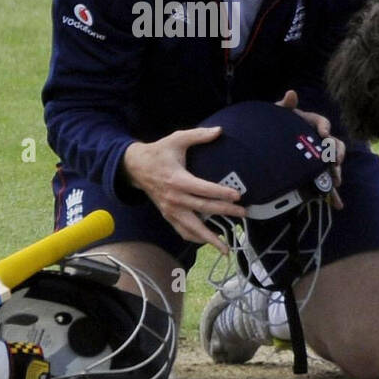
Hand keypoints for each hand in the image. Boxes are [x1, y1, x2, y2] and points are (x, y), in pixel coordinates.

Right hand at [123, 128, 245, 251]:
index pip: (203, 189)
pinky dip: (195, 238)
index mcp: (177, 180)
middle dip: (224, 212)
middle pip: (203, 208)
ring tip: (226, 247)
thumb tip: (219, 130)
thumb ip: (198, 135)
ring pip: (191, 227)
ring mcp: (170, 209)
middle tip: (243, 214)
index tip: (237, 196)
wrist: (134, 167)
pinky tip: (209, 242)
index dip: (220, 193)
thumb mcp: (176, 139)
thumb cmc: (159, 152)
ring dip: (209, 238)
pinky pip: (182, 231)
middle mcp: (174, 198)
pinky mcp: (167, 215)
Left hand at [277, 89, 343, 206]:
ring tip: (336, 182)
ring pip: (333, 165)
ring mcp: (317, 159)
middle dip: (336, 153)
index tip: (322, 133)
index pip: (321, 123)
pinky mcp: (313, 174)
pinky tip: (338, 204)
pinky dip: (333, 195)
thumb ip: (283, 106)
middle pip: (333, 145)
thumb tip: (291, 94)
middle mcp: (317, 142)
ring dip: (336, 173)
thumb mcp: (275, 115)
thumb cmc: (270, 127)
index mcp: (309, 125)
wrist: (260, 148)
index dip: (323, 127)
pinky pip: (326, 184)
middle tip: (335, 160)